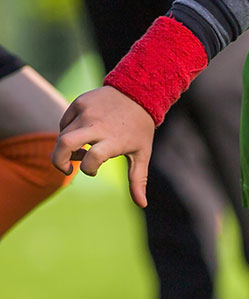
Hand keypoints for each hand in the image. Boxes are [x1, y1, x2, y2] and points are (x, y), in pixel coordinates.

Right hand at [51, 86, 155, 207]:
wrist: (138, 93)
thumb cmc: (140, 129)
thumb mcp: (142, 154)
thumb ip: (138, 180)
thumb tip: (142, 205)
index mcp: (114, 140)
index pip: (91, 159)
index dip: (88, 169)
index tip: (93, 171)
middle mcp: (97, 125)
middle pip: (64, 143)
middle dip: (57, 160)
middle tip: (65, 169)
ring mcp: (86, 112)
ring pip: (62, 134)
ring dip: (66, 148)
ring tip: (82, 150)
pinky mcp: (79, 102)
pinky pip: (64, 122)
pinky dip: (67, 132)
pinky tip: (81, 134)